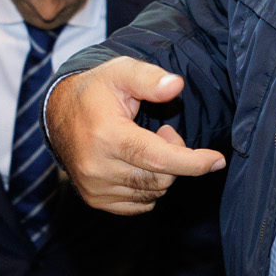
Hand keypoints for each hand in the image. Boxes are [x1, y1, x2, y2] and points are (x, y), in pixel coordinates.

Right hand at [48, 59, 226, 213]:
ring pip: (153, 193)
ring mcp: (94, 187)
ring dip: (161, 172)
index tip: (217, 160)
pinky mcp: (94, 198)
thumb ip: (150, 78)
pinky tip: (137, 164)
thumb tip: (176, 86)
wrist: (58, 112)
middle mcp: (97, 167)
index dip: (194, 162)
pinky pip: (139, 204)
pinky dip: (149, 187)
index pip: (160, 159)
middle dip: (175, 158)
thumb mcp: (121, 71)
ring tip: (146, 145)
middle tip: (163, 132)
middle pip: (161, 178)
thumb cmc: (97, 90)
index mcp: (107, 136)